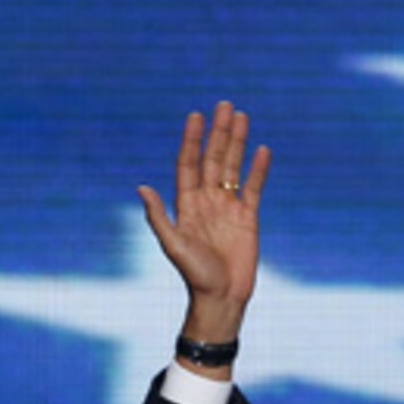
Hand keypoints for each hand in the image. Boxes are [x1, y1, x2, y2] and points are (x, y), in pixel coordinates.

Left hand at [137, 101, 269, 353]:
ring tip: (242, 117)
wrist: (221, 298)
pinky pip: (253, 187)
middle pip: (213, 159)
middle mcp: (207, 201)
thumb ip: (158, 216)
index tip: (196, 116)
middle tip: (224, 105)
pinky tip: (262, 150)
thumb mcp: (173, 245)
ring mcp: (228, 208)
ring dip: (237, 143)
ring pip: (233, 167)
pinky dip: (258, 169)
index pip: (189, 164)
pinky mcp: (248, 218)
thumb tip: (141, 187)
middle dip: (218, 133)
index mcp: (187, 205)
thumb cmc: (194, 276)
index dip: (192, 140)